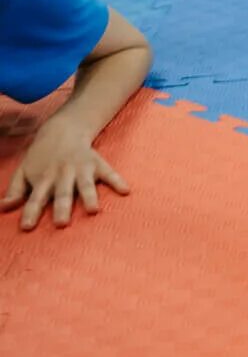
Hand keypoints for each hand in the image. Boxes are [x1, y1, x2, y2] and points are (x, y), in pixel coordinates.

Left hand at [2, 118, 129, 230]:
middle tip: (61, 223)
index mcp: (43, 178)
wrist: (64, 129)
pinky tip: (125, 190)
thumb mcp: (23, 170)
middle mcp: (62, 174)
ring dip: (89, 196)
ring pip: (85, 184)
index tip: (27, 227)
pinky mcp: (97, 163)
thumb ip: (15, 190)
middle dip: (61, 207)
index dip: (31, 212)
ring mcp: (81, 168)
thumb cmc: (42, 156)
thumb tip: (4, 208)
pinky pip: (109, 173)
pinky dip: (118, 181)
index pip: (35, 197)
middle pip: (62, 193)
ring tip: (94, 210)